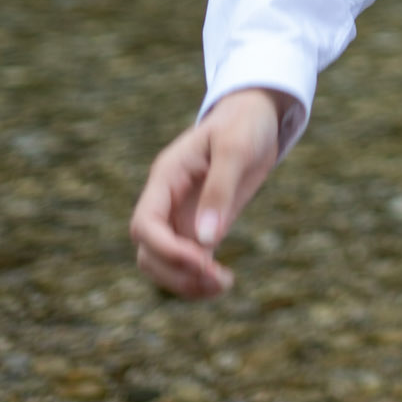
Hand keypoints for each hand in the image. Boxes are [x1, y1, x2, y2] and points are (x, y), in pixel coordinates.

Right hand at [129, 87, 290, 297]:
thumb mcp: (235, 148)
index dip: (166, 249)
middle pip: (148, 252)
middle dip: (177, 272)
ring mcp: (180, 216)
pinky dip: (199, 279)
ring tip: (223, 284)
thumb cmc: (244, 124)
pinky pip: (187, 263)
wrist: (256, 117)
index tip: (202, 261)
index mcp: (166, 178)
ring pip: (163, 264)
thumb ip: (220, 190)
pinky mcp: (199, 227)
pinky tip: (224, 282)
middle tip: (217, 278)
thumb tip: (207, 241)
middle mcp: (167, 201)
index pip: (145, 224)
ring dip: (186, 283)